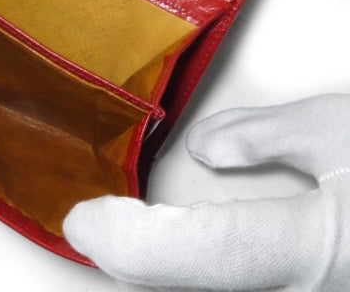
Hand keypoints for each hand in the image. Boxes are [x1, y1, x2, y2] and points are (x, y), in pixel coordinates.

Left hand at [63, 94, 349, 290]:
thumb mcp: (338, 131)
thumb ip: (263, 140)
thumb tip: (204, 151)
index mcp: (316, 253)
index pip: (196, 255)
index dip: (126, 241)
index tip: (84, 219)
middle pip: (194, 286)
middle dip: (137, 261)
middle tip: (98, 226)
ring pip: (215, 291)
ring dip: (164, 266)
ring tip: (128, 234)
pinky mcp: (311, 289)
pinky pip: (242, 286)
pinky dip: (198, 267)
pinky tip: (181, 250)